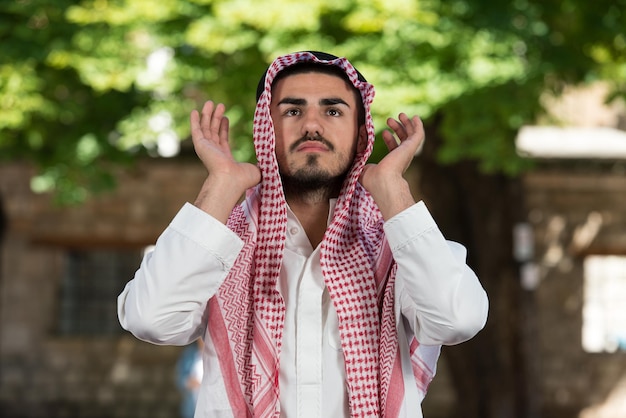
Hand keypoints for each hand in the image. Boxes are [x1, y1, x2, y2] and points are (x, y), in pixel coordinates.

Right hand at [190, 101, 260, 220]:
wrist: (231, 179)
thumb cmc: (244, 179)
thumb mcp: (258, 169)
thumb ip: (263, 163)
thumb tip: (272, 160)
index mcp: (225, 159)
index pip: (223, 140)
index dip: (224, 128)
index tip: (226, 118)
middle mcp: (214, 153)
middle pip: (213, 132)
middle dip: (216, 118)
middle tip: (220, 106)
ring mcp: (207, 149)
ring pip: (205, 128)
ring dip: (208, 115)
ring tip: (211, 103)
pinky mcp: (201, 145)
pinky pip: (196, 130)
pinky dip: (195, 121)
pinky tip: (195, 111)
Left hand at [359, 113, 424, 218]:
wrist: (382, 180)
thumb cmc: (371, 179)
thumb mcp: (362, 166)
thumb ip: (359, 158)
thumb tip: (353, 149)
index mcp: (392, 164)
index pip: (394, 150)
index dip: (390, 140)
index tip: (383, 133)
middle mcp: (402, 158)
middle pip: (403, 141)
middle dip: (398, 129)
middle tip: (390, 120)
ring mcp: (407, 153)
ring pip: (411, 136)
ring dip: (406, 125)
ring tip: (400, 115)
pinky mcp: (410, 147)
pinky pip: (418, 134)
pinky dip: (418, 125)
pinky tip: (415, 117)